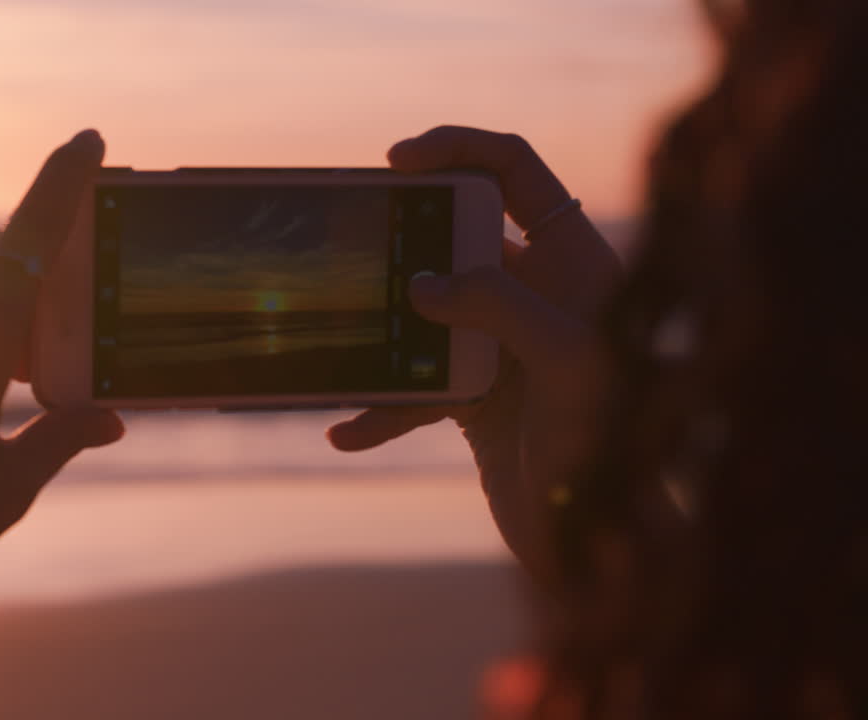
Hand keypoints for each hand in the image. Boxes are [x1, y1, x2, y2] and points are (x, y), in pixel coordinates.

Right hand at [327, 127, 621, 583]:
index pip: (515, 171)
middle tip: (354, 246)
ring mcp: (499, 343)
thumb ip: (496, 305)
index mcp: (573, 261)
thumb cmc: (611, 446)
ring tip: (336, 339)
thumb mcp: (567, 358)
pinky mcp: (472, 395)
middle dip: (401, 240)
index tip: (397, 162)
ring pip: (422, 310)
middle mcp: (535, 293)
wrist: (602, 542)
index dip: (457, 151)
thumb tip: (419, 287)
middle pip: (453, 236)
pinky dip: (379, 407)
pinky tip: (347, 431)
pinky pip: (412, 384)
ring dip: (378, 327)